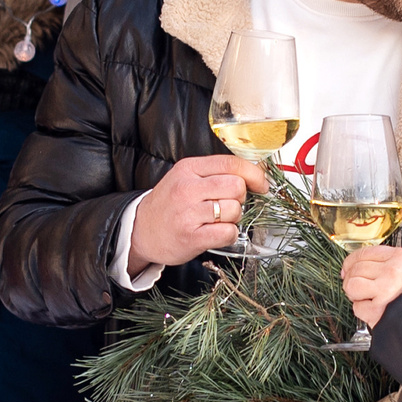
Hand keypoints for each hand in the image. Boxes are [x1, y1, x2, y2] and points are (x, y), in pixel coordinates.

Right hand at [126, 154, 270, 274]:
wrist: (140, 231)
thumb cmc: (168, 205)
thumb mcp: (185, 178)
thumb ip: (214, 173)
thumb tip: (254, 174)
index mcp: (188, 169)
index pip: (231, 164)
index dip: (254, 174)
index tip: (261, 184)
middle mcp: (187, 189)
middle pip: (237, 187)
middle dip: (240, 197)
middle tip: (228, 204)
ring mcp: (189, 214)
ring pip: (234, 210)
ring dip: (234, 217)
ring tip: (217, 219)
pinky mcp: (192, 237)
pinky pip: (228, 232)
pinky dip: (230, 234)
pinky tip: (217, 233)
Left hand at [339, 245, 401, 329]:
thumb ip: (384, 264)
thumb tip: (349, 268)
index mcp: (400, 257)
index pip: (364, 253)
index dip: (350, 261)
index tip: (346, 269)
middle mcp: (392, 271)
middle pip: (356, 269)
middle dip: (351, 280)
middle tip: (358, 289)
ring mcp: (385, 291)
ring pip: (352, 285)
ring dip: (354, 294)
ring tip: (365, 298)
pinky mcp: (379, 311)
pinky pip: (357, 307)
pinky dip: (362, 311)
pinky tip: (374, 311)